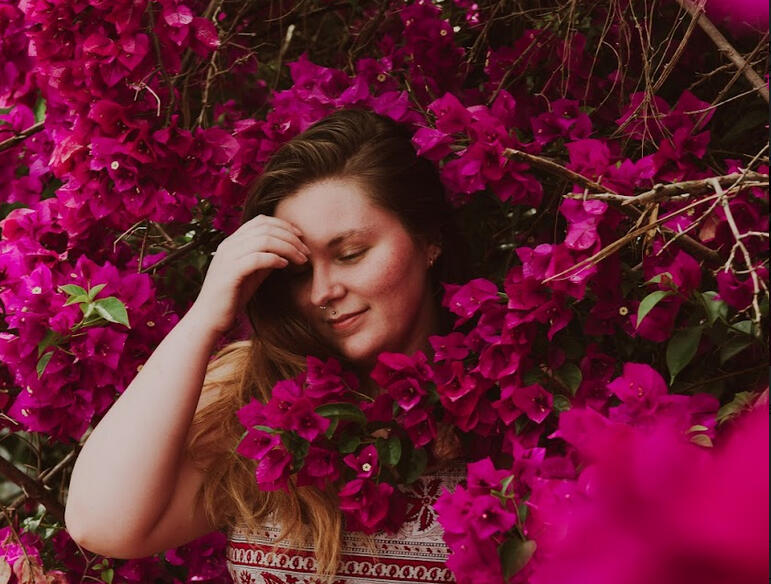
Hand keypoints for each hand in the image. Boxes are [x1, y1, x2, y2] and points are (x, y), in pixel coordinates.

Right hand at [189, 215, 309, 334]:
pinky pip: (257, 258)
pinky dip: (275, 259)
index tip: (300, 237)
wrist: (209, 318)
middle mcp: (229, 245)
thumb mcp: (252, 274)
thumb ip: (265, 260)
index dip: (283, 225)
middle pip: (265, 228)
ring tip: (301, 259)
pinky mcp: (230, 273)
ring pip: (264, 240)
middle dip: (290, 237)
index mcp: (232, 242)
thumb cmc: (231, 297)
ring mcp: (228, 257)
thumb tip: (286, 252)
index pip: (260, 221)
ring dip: (288, 248)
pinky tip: (285, 266)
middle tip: (306, 250)